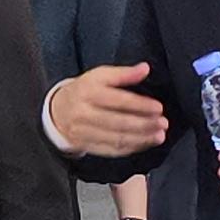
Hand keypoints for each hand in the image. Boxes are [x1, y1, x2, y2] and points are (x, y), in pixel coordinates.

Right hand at [46, 63, 168, 157]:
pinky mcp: (87, 146)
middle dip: (143, 125)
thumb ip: (123, 73)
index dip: (140, 105)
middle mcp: (84, 114)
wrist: (57, 111)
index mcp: (88, 92)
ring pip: (116, 139)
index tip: (158, 108)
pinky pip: (111, 150)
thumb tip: (145, 68)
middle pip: (118, 122)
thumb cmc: (83, 91)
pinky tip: (144, 143)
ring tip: (159, 135)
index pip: (117, 100)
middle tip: (162, 123)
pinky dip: (131, 148)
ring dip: (141, 139)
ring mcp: (84, 132)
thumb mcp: (99, 75)